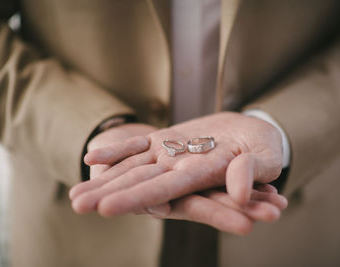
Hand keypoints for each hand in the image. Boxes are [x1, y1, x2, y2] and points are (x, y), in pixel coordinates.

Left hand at [70, 112, 286, 233]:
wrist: (254, 132)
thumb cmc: (265, 147)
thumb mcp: (265, 158)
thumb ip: (250, 172)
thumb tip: (238, 193)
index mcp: (202, 175)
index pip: (165, 190)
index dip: (137, 198)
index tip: (106, 208)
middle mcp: (180, 169)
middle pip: (139, 184)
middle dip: (108, 195)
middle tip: (75, 205)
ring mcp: (170, 154)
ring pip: (132, 167)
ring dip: (104, 179)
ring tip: (73, 195)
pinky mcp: (167, 140)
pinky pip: (138, 146)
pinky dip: (117, 151)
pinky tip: (93, 157)